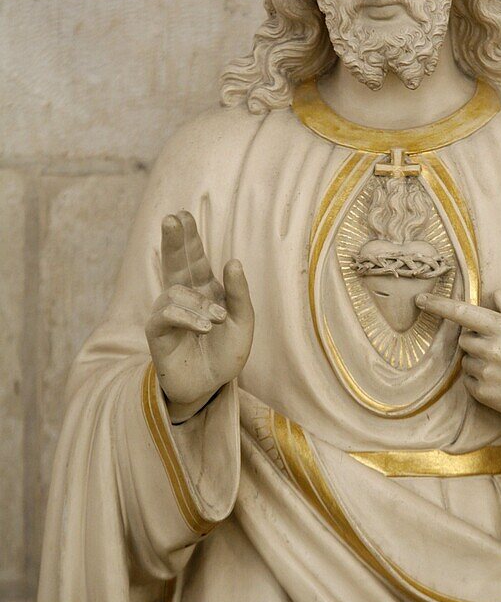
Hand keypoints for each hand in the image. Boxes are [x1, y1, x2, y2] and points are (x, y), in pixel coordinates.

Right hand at [145, 211, 253, 421]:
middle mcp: (183, 296)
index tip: (182, 214)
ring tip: (217, 321)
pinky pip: (166, 314)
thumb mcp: (243, 323)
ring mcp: (168, 313)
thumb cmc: (225, 354)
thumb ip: (239, 295)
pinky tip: (204, 326)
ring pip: (177, 291)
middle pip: (176, 262)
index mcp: (204, 289)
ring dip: (201, 304)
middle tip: (171, 218)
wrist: (210, 387)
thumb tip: (232, 261)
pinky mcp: (157, 332)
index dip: (188, 237)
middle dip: (175, 240)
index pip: (194, 258)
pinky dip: (187, 317)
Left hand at [416, 289, 500, 447]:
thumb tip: (496, 294)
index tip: (420, 300)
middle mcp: (490, 349)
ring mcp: (485, 373)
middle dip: (476, 339)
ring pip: (467, 360)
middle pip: (464, 338)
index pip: (462, 312)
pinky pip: (469, 380)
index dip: (438, 305)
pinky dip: (480, 379)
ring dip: (479, 360)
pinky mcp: (483, 394)